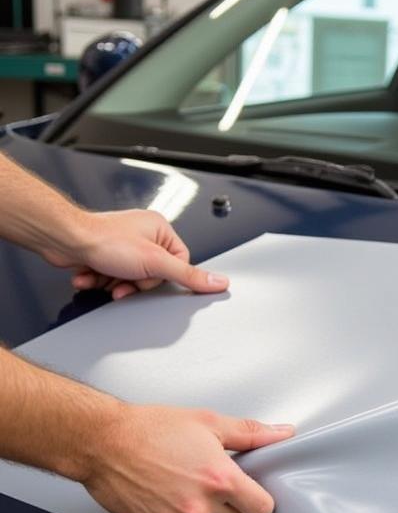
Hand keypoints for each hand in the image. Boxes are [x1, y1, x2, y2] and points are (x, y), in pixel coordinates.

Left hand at [48, 209, 228, 299]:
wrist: (64, 239)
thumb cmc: (103, 240)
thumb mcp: (155, 262)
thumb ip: (189, 275)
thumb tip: (218, 282)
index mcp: (160, 229)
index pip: (179, 263)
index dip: (162, 276)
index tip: (149, 276)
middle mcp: (143, 234)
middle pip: (154, 274)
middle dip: (135, 283)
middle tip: (124, 279)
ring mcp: (123, 244)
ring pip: (132, 278)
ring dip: (116, 284)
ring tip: (105, 277)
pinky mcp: (106, 254)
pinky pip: (113, 276)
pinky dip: (102, 280)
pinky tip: (93, 275)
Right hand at [83, 404, 294, 512]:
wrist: (102, 441)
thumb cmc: (150, 429)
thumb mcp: (208, 422)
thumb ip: (250, 433)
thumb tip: (281, 434)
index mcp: (220, 480)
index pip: (262, 509)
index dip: (259, 500)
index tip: (252, 492)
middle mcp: (200, 506)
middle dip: (231, 504)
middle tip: (212, 481)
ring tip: (186, 484)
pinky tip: (167, 494)